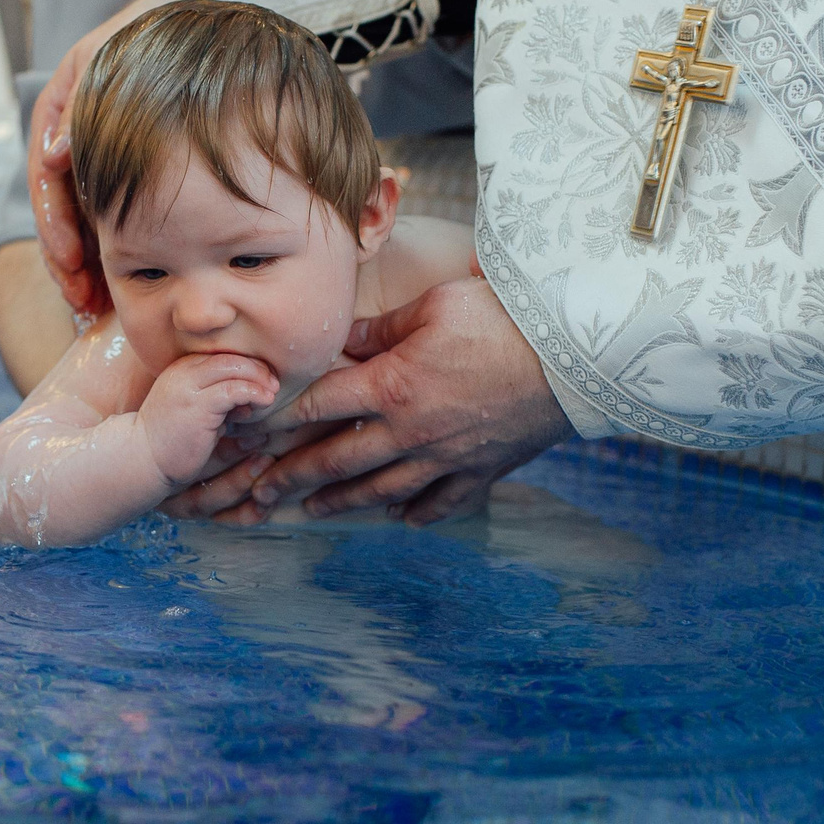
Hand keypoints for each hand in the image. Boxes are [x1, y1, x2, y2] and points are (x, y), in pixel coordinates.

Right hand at [30, 0, 186, 316]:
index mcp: (60, 109)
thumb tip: (55, 154)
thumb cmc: (160, 39)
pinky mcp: (118, 173)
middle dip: (67, 260)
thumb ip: (87, 103)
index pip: (46, 175)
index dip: (55, 224)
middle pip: (59, 210)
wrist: (200, 24)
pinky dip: (109, 253)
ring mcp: (94, 157)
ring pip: (81, 221)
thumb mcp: (116, 60)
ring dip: (84, 266)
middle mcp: (72, 138)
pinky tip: (116, 286)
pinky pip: (106, 218)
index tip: (72, 263)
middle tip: (82, 300)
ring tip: (96, 306)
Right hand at [138, 353, 278, 485]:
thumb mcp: (197, 413)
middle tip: (274, 382)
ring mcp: (189, 386)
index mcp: (183, 369)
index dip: (247, 364)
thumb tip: (249, 401)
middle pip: (229, 356)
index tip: (264, 378)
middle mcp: (184, 371)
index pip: (221, 355)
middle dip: (257, 368)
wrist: (141, 458)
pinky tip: (264, 401)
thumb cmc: (171, 440)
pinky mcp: (197, 405)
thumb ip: (219, 401)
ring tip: (272, 393)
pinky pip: (233, 390)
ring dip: (259, 379)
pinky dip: (253, 393)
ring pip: (233, 368)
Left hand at [176, 278, 572, 525]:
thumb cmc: (505, 316)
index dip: (276, 422)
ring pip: (383, 491)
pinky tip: (400, 517)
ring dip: (342, 502)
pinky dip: (417, 513)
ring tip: (312, 510)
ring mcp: (448, 458)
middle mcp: (413, 431)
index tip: (246, 435)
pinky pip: (442, 502)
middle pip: (339, 462)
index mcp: (394, 386)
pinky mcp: (484, 470)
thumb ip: (380, 330)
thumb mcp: (433, 306)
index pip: (319, 408)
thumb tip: (341, 341)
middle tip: (258, 494)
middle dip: (292, 479)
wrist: (577, 354)